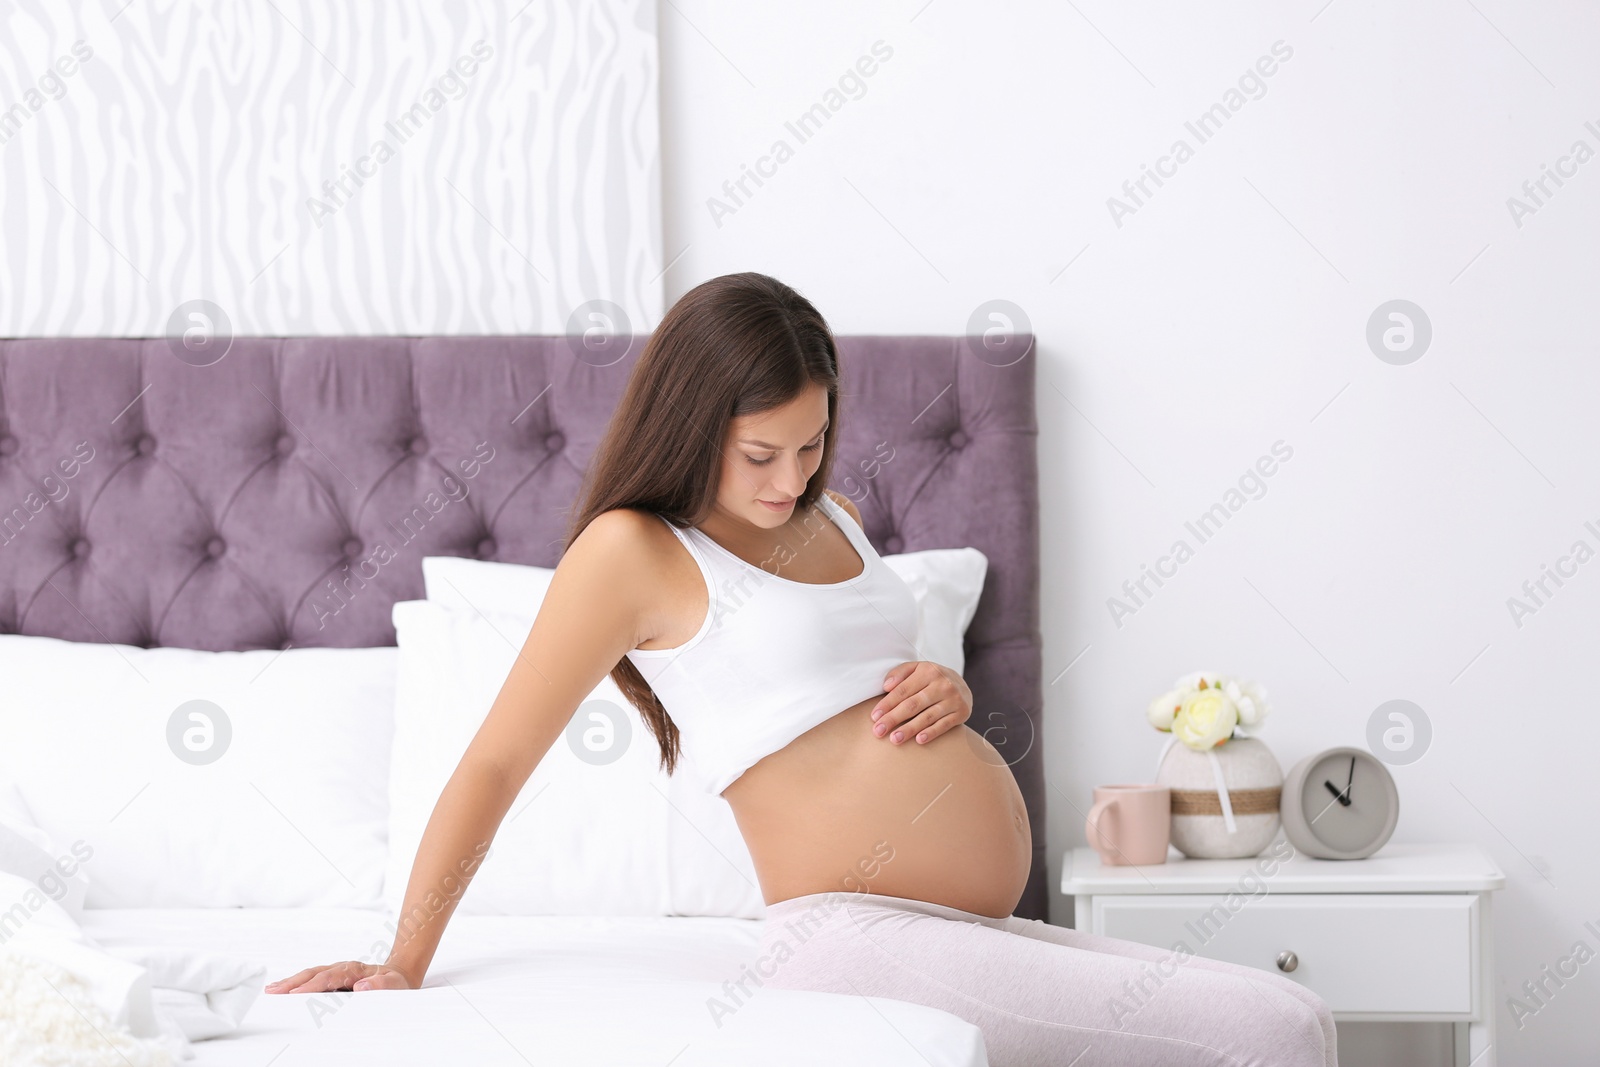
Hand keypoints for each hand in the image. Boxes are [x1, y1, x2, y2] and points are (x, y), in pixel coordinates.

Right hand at [265, 960, 414, 993]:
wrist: (398, 976)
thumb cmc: (395, 983)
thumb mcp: (395, 985)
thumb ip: (381, 986)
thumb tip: (361, 986)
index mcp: (354, 970)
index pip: (329, 978)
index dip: (312, 985)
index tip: (296, 993)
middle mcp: (342, 968)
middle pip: (314, 974)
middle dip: (293, 982)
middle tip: (273, 991)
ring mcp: (336, 972)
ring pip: (309, 975)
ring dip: (291, 982)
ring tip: (272, 990)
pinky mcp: (332, 978)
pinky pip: (311, 979)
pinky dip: (296, 984)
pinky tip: (284, 989)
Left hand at [870, 661, 971, 744]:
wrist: (962, 685)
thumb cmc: (931, 679)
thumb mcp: (916, 669)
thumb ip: (899, 673)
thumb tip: (886, 686)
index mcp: (928, 671)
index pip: (903, 690)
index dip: (887, 704)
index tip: (874, 716)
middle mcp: (942, 684)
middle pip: (913, 704)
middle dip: (893, 718)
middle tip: (878, 731)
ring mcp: (953, 699)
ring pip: (927, 716)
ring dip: (909, 729)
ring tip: (894, 739)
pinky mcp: (961, 713)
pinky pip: (944, 725)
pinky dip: (931, 733)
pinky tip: (918, 740)